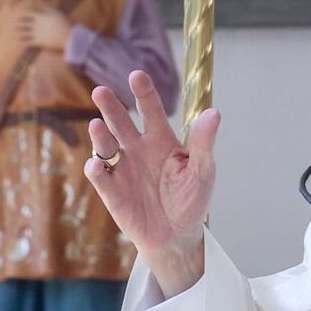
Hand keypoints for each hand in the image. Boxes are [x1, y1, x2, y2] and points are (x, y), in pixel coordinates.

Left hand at [16, 6, 72, 51]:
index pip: (28, 14)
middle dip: (19, 22)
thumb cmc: (64, 23)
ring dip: (19, 32)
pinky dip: (23, 41)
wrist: (68, 36)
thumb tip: (41, 3)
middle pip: (24, 22)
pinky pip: (28, 42)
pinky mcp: (38, 42)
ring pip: (23, 32)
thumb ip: (47, 8)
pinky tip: (21, 42)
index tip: (21, 14)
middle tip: (15, 22)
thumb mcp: (56, 13)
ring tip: (16, 32)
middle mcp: (36, 24)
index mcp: (40, 16)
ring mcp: (37, 33)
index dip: (24, 14)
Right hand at [85, 69, 217, 296]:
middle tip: (100, 91)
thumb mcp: (202, 170)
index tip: (136, 75)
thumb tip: (214, 112)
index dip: (144, 93)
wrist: (177, 235)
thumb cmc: (191, 199)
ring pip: (106, 146)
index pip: (151, 110)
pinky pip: (100, 177)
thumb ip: (204, 143)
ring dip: (99, 136)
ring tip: (96, 125)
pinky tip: (96, 164)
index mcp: (161, 140)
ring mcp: (123, 169)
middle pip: (121, 123)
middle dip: (110, 107)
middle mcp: (138, 149)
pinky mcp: (112, 192)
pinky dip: (96, 170)